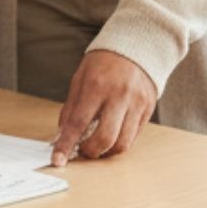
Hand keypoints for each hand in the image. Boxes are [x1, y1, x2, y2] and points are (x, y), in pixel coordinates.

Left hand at [51, 50, 156, 166]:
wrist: (136, 48)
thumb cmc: (103, 63)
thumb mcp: (80, 79)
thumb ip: (71, 108)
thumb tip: (62, 135)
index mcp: (96, 86)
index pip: (78, 123)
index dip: (66, 144)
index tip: (58, 160)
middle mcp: (119, 96)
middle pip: (105, 138)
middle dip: (90, 152)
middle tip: (82, 150)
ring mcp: (137, 104)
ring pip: (122, 143)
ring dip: (106, 152)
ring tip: (97, 145)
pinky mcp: (148, 110)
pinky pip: (133, 137)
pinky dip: (119, 142)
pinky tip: (111, 135)